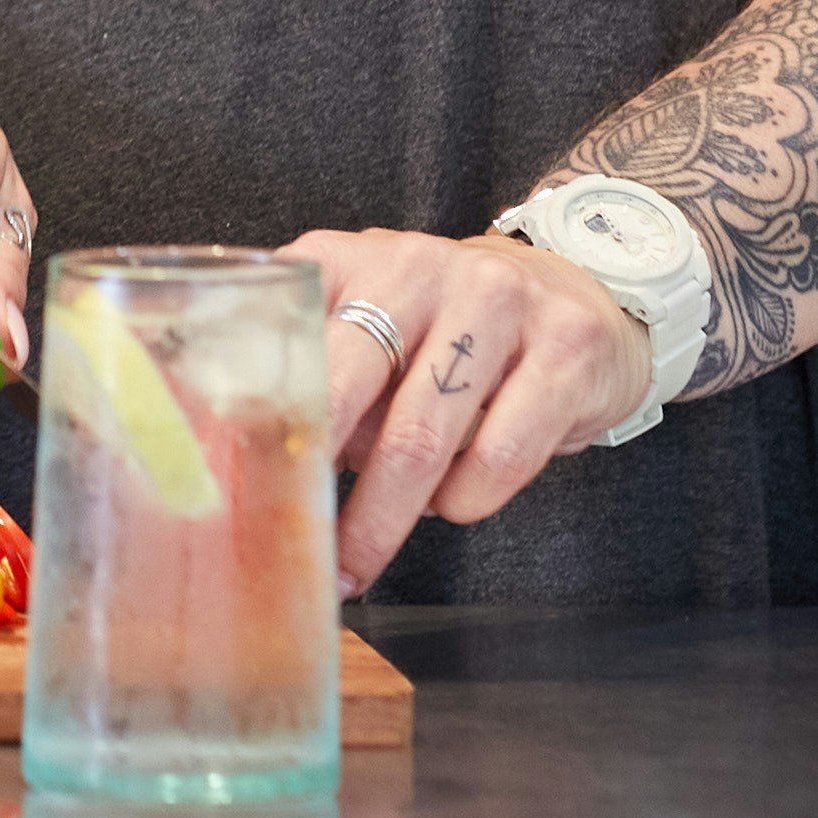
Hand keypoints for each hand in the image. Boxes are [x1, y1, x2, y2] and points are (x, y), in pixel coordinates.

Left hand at [282, 226, 658, 589]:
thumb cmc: (449, 334)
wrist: (576, 298)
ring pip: (420, 438)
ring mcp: (495, 299)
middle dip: (314, 486)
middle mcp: (417, 267)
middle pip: (344, 391)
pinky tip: (455, 503)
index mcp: (351, 261)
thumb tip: (267, 470)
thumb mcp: (376, 334)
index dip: (255, 415)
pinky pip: (500, 454)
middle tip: (299, 550)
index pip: (283, 336)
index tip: (241, 484)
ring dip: (383, 518)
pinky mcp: (563, 345)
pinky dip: (466, 499)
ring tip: (363, 557)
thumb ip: (324, 384)